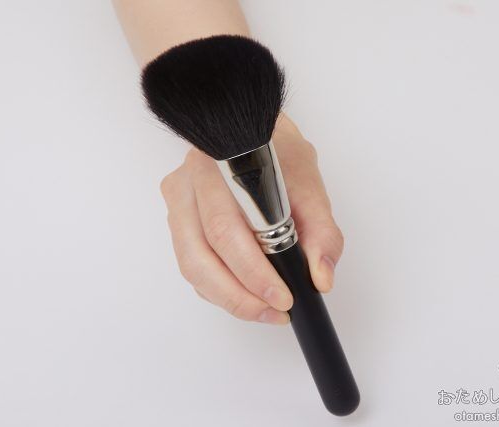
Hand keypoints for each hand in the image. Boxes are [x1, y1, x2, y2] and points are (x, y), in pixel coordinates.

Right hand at [160, 116, 343, 324]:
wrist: (251, 134)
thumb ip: (321, 233)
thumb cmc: (280, 155)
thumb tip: (320, 278)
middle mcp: (190, 182)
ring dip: (228, 298)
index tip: (284, 297)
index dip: (253, 272)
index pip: (228, 229)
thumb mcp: (310, 186)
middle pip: (202, 254)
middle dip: (241, 294)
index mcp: (220, 167)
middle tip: (276, 311)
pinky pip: (191, 265)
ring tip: (264, 311)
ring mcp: (177, 201)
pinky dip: (218, 288)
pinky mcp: (176, 219)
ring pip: (191, 265)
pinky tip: (245, 294)